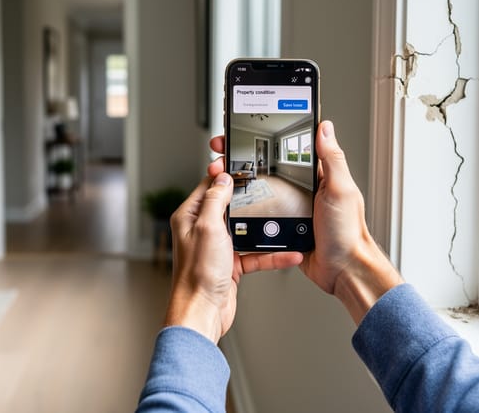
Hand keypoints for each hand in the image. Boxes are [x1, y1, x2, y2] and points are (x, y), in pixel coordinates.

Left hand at [165, 173, 302, 343]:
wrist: (202, 313)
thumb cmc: (197, 275)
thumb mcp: (208, 228)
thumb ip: (216, 200)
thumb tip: (222, 178)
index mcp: (190, 217)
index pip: (209, 187)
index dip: (225, 175)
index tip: (241, 165)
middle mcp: (202, 231)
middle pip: (229, 206)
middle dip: (249, 199)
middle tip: (267, 187)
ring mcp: (217, 248)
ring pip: (245, 230)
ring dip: (264, 229)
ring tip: (283, 221)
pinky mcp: (230, 265)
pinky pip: (254, 254)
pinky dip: (271, 254)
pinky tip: (288, 253)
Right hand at [207, 121, 401, 323]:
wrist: (342, 270)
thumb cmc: (348, 232)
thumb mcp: (340, 189)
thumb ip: (331, 158)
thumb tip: (324, 128)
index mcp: (317, 177)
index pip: (286, 151)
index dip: (266, 142)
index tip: (245, 134)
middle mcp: (302, 190)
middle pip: (267, 169)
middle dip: (242, 161)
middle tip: (223, 157)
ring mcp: (291, 209)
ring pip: (260, 192)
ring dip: (240, 185)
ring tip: (220, 177)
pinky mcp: (284, 228)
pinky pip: (261, 215)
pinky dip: (247, 210)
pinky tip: (232, 204)